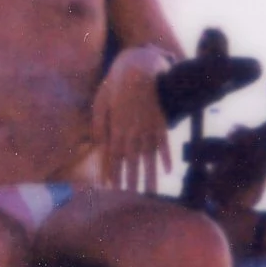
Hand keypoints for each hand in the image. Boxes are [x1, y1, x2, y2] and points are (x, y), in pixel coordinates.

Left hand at [92, 47, 173, 192]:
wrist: (139, 67)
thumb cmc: (115, 83)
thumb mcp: (100, 100)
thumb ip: (98, 123)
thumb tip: (98, 143)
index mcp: (116, 127)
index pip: (113, 155)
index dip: (112, 172)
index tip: (112, 188)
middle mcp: (133, 130)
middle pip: (132, 161)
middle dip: (131, 180)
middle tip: (131, 199)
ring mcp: (148, 127)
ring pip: (149, 156)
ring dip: (150, 176)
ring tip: (151, 193)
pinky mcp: (161, 121)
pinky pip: (164, 143)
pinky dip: (166, 157)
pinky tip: (168, 171)